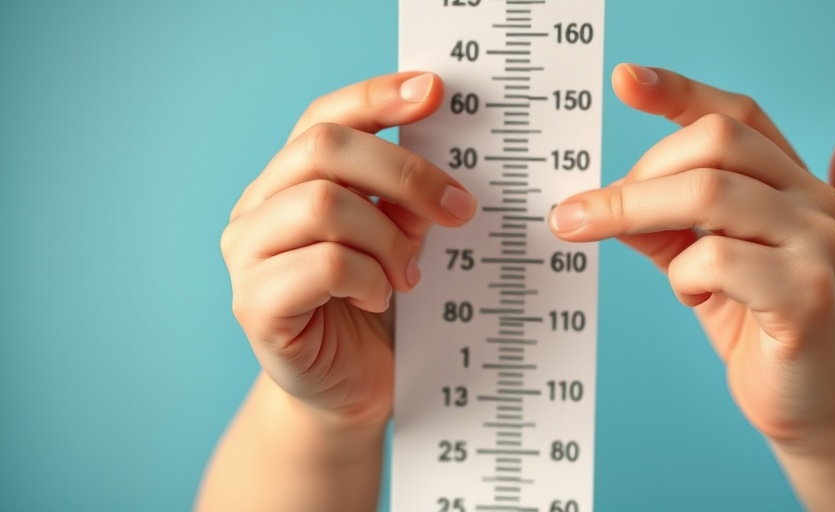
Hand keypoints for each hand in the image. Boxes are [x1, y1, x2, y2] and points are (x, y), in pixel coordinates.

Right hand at [220, 72, 475, 427]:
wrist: (348, 391)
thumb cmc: (373, 308)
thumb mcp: (398, 241)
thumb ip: (404, 199)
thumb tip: (445, 145)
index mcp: (288, 182)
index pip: (322, 118)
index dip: (375, 95)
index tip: (433, 90)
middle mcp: (257, 209)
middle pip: (322, 149)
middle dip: (403, 172)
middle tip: (459, 208)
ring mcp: (247, 257)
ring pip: (323, 204)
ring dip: (387, 239)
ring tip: (408, 277)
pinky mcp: (255, 304)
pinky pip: (323, 265)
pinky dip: (369, 278)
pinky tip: (381, 300)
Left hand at [551, 64, 834, 440]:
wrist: (817, 401)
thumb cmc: (763, 321)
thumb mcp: (706, 261)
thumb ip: (673, 219)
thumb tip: (619, 183)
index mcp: (794, 182)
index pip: (737, 116)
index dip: (679, 92)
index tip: (623, 81)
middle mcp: (814, 201)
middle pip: (714, 144)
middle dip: (635, 174)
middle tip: (580, 212)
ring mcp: (818, 245)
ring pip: (709, 193)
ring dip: (633, 211)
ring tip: (597, 234)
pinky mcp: (808, 297)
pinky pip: (718, 260)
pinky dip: (683, 277)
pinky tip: (688, 297)